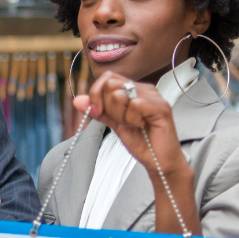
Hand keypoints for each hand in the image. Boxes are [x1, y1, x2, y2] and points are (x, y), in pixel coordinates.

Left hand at [73, 71, 200, 236]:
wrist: (157, 160)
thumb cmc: (140, 141)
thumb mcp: (113, 123)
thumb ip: (98, 110)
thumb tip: (76, 99)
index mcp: (133, 88)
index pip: (107, 77)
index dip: (96, 94)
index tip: (98, 112)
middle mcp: (144, 87)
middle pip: (110, 84)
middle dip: (109, 108)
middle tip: (123, 121)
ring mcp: (154, 95)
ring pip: (120, 95)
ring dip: (121, 116)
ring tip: (134, 124)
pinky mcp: (161, 106)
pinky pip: (135, 105)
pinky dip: (132, 119)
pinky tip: (142, 126)